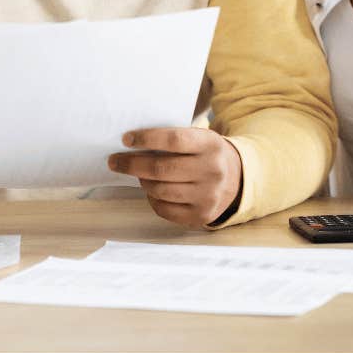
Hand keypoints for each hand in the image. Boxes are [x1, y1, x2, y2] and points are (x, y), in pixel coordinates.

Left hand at [107, 127, 241, 227]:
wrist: (237, 178)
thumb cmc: (206, 153)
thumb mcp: (199, 137)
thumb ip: (173, 139)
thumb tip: (132, 144)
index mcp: (210, 144)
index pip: (173, 140)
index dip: (147, 138)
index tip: (126, 139)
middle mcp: (212, 170)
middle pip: (161, 169)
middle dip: (132, 164)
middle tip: (115, 161)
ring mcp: (208, 196)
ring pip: (160, 190)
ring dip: (142, 181)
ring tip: (136, 174)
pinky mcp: (201, 215)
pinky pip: (164, 209)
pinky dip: (152, 198)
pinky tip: (151, 189)